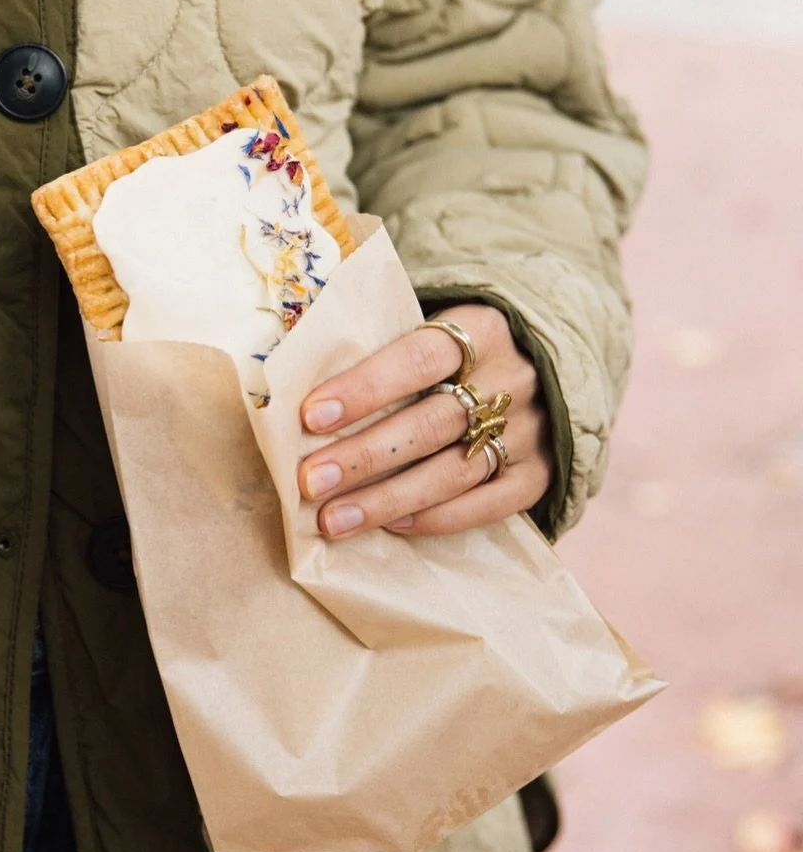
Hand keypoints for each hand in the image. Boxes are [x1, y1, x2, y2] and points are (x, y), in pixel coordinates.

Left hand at [297, 305, 552, 538]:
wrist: (553, 363)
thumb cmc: (465, 348)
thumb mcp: (440, 325)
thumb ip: (386, 344)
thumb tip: (299, 375)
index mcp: (483, 330)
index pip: (418, 358)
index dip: (364, 388)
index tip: (311, 417)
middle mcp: (512, 381)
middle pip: (431, 423)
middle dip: (364, 456)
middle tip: (309, 481)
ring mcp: (532, 431)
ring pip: (454, 472)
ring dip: (387, 500)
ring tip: (333, 519)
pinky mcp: (542, 473)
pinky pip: (489, 505)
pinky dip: (437, 518)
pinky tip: (391, 526)